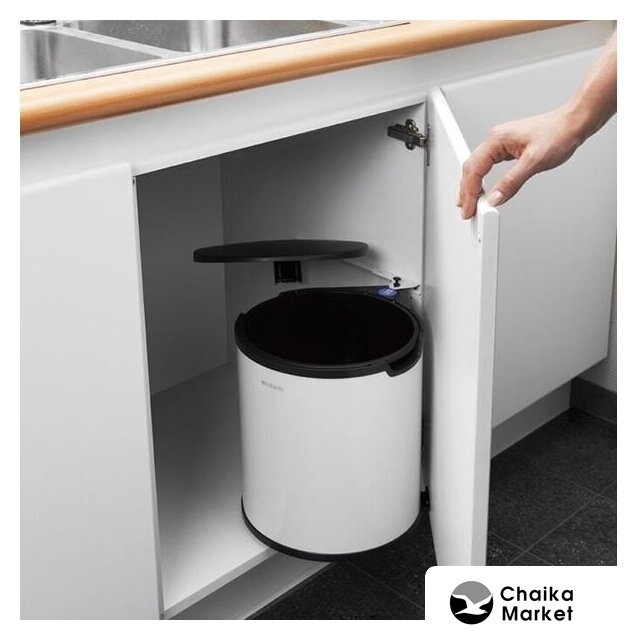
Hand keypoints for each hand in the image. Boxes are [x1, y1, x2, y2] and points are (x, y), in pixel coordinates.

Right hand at [457, 106, 584, 218]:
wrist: (573, 123)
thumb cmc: (558, 134)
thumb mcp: (534, 162)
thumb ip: (511, 182)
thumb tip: (495, 198)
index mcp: (497, 139)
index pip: (474, 169)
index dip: (469, 192)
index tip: (469, 208)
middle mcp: (495, 139)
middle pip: (471, 168)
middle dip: (466, 191)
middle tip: (466, 210)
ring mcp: (500, 143)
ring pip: (477, 167)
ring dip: (471, 186)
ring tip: (470, 203)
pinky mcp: (507, 148)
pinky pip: (487, 166)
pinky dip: (481, 180)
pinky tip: (482, 189)